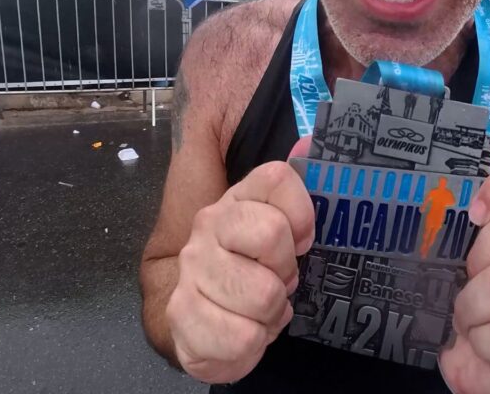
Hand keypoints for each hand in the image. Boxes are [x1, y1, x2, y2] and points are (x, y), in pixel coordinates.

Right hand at [166, 145, 314, 383]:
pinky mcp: (181, 314)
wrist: (203, 315)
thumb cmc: (252, 269)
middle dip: (287, 271)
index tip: (301, 241)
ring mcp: (192, 268)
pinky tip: (245, 333)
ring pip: (263, 295)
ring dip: (272, 313)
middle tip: (277, 282)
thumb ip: (296, 190)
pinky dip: (253, 345)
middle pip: (272, 235)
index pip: (276, 178)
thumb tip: (308, 144)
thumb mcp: (281, 228)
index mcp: (237, 198)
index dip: (301, 213)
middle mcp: (209, 225)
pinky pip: (241, 339)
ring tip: (260, 310)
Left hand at [440, 162, 489, 393]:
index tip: (475, 212)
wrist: (482, 372)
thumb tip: (429, 209)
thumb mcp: (457, 265)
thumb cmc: (470, 311)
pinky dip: (482, 344)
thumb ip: (455, 234)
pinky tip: (486, 348)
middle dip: (474, 261)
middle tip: (467, 285)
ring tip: (471, 323)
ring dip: (471, 309)